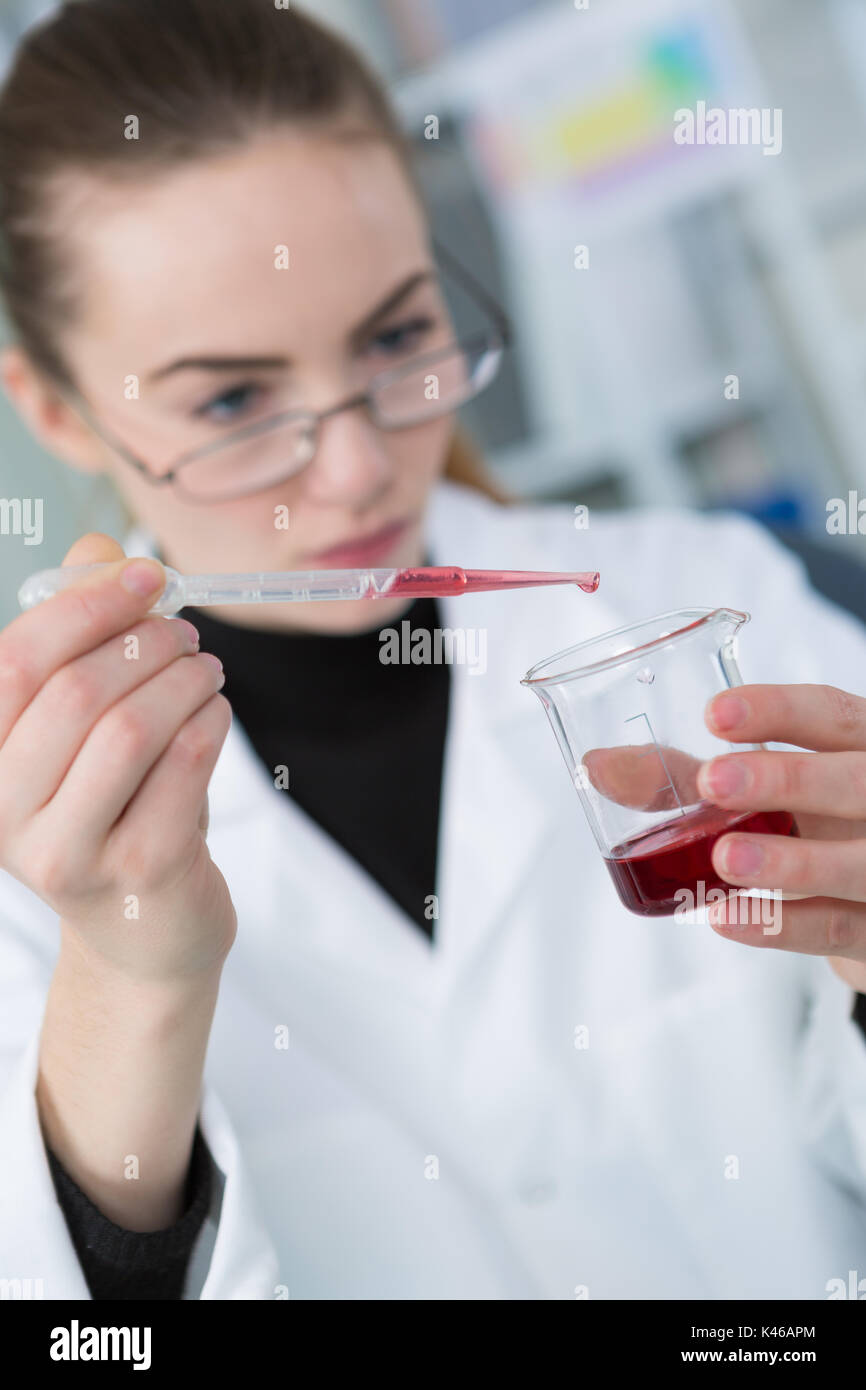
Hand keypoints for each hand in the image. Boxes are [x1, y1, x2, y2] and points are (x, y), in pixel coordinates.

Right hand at [0, 532, 236, 982]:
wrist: (143, 930)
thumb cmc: (112, 809)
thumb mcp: (84, 727)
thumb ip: (83, 637)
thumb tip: (100, 553)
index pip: (15, 661)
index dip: (85, 603)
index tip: (146, 574)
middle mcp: (3, 813)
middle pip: (75, 691)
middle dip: (144, 642)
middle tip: (185, 633)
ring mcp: (67, 852)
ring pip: (131, 729)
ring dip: (183, 679)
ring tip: (206, 669)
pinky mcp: (139, 871)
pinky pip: (185, 766)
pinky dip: (209, 721)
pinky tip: (216, 712)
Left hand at [696, 684, 865, 992]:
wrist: (862, 910)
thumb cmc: (807, 828)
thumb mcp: (759, 793)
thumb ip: (685, 777)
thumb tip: (597, 766)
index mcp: (858, 749)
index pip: (831, 716)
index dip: (779, 711)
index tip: (714, 713)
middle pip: (854, 781)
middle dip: (785, 780)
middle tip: (712, 781)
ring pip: (855, 862)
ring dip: (789, 860)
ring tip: (724, 858)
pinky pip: (836, 928)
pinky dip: (782, 926)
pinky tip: (728, 918)